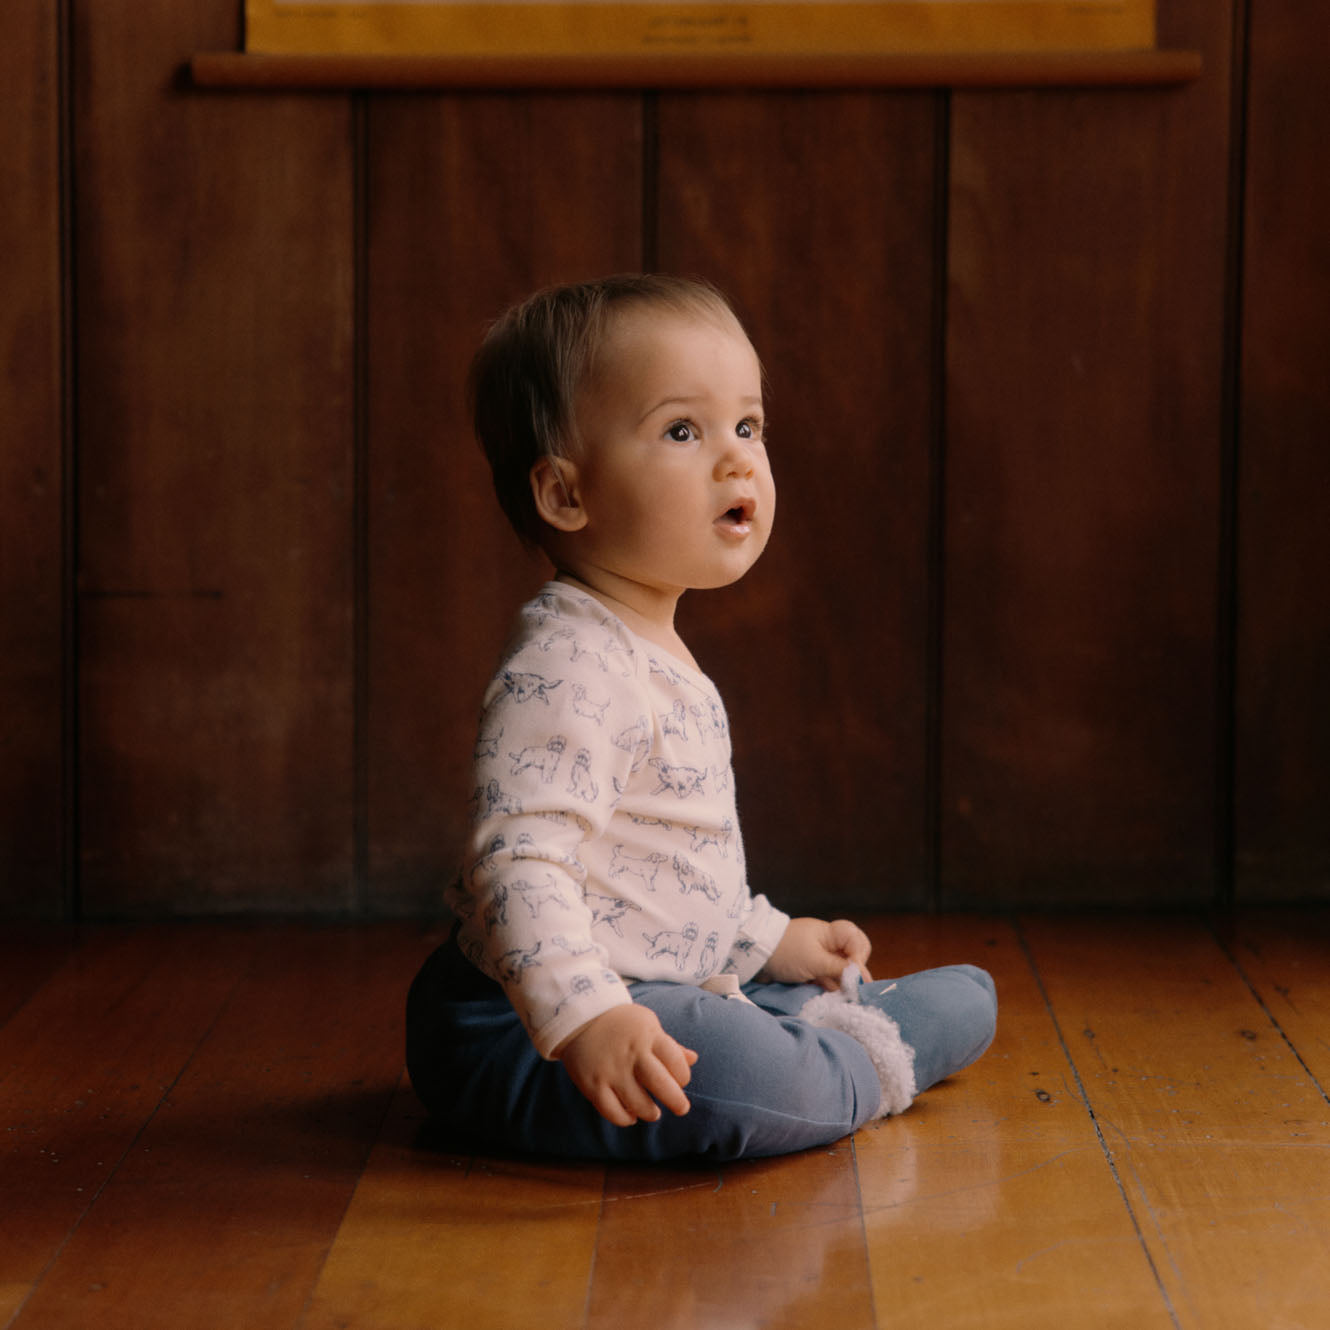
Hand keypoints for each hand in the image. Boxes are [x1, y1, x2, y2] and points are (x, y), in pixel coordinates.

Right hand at [555, 1003, 698, 1127]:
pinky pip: (612, 1112)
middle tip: (681, 1108)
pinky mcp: (593, 1085)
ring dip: (650, 1112)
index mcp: (648, 1036)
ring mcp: (611, 1071)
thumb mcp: (647, 1024)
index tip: (680, 1080)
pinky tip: (631, 1116)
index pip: (676, 1062)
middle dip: (676, 1101)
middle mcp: (631, 1053)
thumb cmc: (621, 1023)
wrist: (579, 1017)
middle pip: (661, 1085)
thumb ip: (670, 1045)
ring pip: (638, 1103)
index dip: (683, 1076)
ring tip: (653, 1112)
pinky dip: (625, 1119)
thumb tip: (694, 1059)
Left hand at [760, 917, 873, 990]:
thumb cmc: (786, 952)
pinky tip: (835, 997)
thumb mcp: (816, 961)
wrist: (755, 956)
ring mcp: (818, 956)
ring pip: (839, 969)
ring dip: (843, 982)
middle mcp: (827, 943)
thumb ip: (840, 969)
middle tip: (854, 986)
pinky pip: (827, 977)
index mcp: (830, 933)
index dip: (859, 957)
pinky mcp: (809, 969)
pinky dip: (831, 986)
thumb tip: (863, 978)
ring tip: (846, 997)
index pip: (856, 940)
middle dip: (854, 971)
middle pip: (851, 955)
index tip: (855, 974)